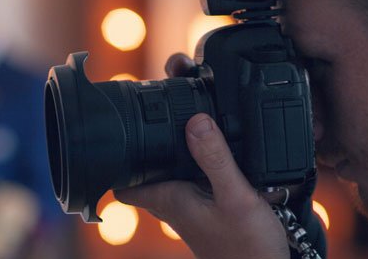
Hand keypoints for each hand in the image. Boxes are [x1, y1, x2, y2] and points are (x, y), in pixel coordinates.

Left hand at [114, 113, 289, 258]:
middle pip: (147, 179)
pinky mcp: (209, 218)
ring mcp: (191, 215)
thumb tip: (195, 121)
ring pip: (171, 183)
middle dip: (146, 158)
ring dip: (174, 163)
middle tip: (152, 130)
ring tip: (186, 137)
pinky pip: (194, 190)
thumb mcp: (235, 195)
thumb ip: (216, 158)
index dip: (118, 163)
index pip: (125, 186)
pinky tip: (218, 164)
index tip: (120, 139)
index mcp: (170, 200)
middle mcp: (175, 208)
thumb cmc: (248, 247)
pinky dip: (198, 174)